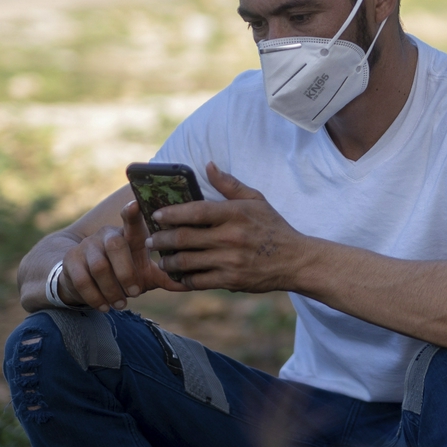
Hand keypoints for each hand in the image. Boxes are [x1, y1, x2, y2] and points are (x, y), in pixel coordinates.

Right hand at [57, 198, 176, 308]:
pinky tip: (104, 306)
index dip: (132, 212)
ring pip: (99, 266)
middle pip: (115, 245)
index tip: (135, 204)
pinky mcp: (71, 260)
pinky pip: (82, 280)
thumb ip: (165, 277)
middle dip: (126, 272)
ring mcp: (87, 246)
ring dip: (112, 290)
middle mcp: (107, 235)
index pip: (131, 220)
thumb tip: (191, 284)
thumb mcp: (145, 275)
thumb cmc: (124, 274)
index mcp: (128, 235)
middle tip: (135, 292)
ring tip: (120, 304)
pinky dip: (95, 297)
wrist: (85, 279)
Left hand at [144, 163, 312, 293]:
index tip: (156, 215)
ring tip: (161, 259)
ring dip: (168, 261)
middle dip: (162, 239)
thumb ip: (230, 184)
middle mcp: (231, 237)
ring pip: (187, 261)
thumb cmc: (273, 228)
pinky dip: (184, 279)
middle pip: (185, 238)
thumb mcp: (257, 200)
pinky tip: (178, 275)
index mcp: (236, 213)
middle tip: (151, 240)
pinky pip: (198, 281)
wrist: (295, 261)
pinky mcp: (231, 280)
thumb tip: (208, 165)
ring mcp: (231, 260)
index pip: (196, 211)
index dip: (172, 213)